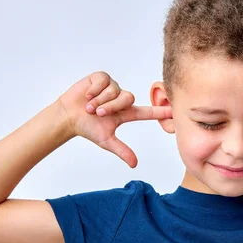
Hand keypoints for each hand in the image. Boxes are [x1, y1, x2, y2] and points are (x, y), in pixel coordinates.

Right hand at [56, 71, 171, 167]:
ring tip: (90, 106)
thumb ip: (122, 150)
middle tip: (98, 113)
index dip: (160, 111)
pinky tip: (87, 95)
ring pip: (115, 90)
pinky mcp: (101, 78)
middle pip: (128, 99)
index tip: (174, 110)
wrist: (68, 117)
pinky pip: (104, 81)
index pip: (147, 112)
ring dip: (100, 99)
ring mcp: (112, 87)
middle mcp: (121, 98)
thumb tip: (135, 164)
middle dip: (111, 106)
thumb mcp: (106, 140)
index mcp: (126, 113)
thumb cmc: (87, 128)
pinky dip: (94, 90)